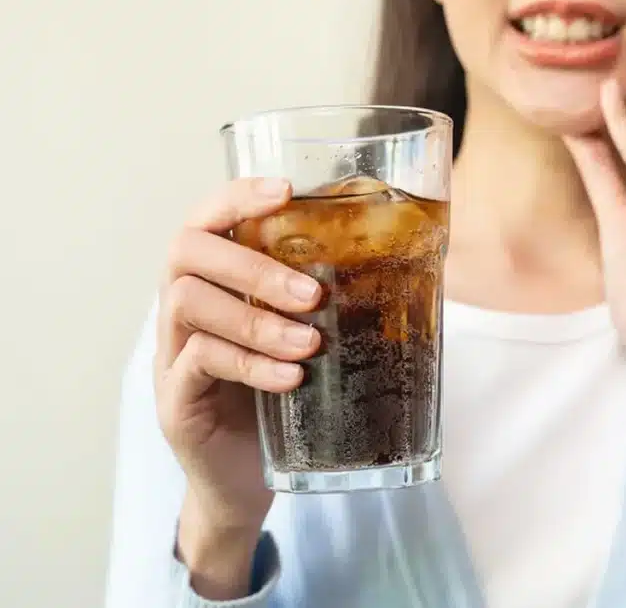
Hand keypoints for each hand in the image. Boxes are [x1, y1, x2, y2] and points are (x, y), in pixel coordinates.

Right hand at [154, 178, 321, 595]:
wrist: (247, 480)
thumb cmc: (285, 395)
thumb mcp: (307, 337)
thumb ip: (330, 297)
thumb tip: (407, 253)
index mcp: (215, 282)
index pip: (206, 218)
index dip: (238, 196)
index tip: (286, 192)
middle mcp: (181, 309)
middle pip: (187, 252)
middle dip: (254, 265)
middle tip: (313, 294)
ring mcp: (170, 355)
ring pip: (189, 304)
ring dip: (256, 319)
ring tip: (310, 343)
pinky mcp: (174, 400)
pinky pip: (197, 362)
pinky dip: (250, 365)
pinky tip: (292, 379)